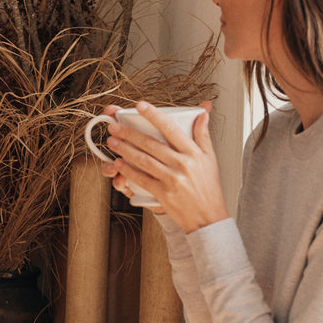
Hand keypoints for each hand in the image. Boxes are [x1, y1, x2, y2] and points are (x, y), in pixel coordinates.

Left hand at [101, 101, 228, 232]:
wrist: (208, 217)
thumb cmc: (208, 187)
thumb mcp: (210, 158)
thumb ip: (203, 134)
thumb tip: (202, 112)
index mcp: (193, 152)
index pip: (170, 128)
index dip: (153, 115)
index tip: (140, 106)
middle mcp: (182, 164)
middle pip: (151, 144)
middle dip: (130, 133)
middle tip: (114, 125)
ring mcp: (172, 179)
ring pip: (144, 160)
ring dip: (125, 149)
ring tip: (112, 141)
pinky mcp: (163, 194)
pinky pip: (142, 179)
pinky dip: (129, 170)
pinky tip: (118, 163)